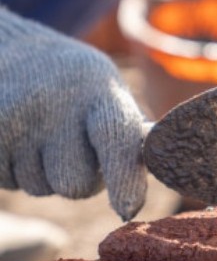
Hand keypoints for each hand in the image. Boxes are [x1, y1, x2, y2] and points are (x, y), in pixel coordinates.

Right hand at [0, 9, 147, 219]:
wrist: (12, 52)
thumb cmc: (78, 86)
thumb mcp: (108, 94)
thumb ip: (130, 135)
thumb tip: (158, 170)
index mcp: (100, 92)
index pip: (117, 140)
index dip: (124, 179)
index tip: (127, 209)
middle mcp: (57, 104)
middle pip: (76, 185)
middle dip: (80, 181)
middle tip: (75, 151)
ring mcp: (16, 120)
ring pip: (42, 189)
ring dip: (46, 175)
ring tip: (44, 137)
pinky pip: (9, 183)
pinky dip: (16, 172)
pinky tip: (19, 140)